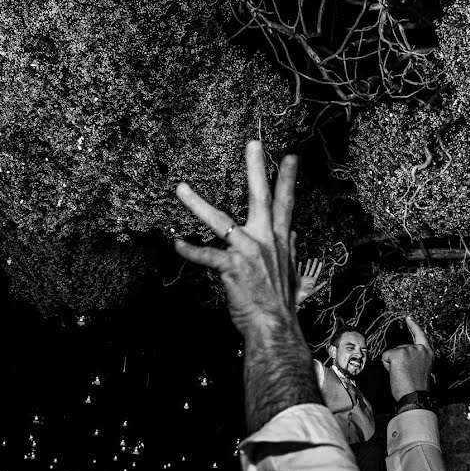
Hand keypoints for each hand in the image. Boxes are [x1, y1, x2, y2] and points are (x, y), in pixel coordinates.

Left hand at [174, 140, 298, 334]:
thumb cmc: (279, 303)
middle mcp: (266, 240)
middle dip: (257, 169)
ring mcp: (248, 251)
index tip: (291, 157)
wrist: (275, 327)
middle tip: (253, 143)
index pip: (286, 204)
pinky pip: (206, 255)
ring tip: (181, 187)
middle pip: (261, 198)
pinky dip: (190, 249)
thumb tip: (292, 233)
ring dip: (198, 204)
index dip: (288, 180)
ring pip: (220, 220)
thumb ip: (289, 249)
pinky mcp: (232, 267)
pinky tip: (177, 242)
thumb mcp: (290, 272)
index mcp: (280, 240)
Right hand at [295, 259, 325, 305]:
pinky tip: (300, 263)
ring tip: (310, 259)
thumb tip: (326, 281)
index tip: (321, 263)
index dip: (319, 268)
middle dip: (314, 264)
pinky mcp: (298, 278)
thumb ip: (319, 286)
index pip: (317, 273)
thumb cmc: (305, 294)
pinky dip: (299, 267)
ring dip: (308, 264)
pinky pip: (299, 271)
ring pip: (306, 269)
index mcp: (312, 281)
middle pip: (312, 270)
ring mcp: (303, 278)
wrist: (297, 296)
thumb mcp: (314, 290)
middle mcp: (308, 279)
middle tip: (316, 259)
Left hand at [381, 316, 433, 401]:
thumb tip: (404, 357)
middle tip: (406, 374)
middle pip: (400, 348)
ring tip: (402, 375)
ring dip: (392, 364)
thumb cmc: (417, 387)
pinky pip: (385, 357)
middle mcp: (419, 348)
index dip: (413, 326)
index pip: (420, 335)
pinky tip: (396, 373)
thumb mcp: (421, 368)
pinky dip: (386, 365)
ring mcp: (408, 349)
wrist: (415, 395)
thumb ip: (415, 359)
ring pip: (391, 353)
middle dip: (398, 360)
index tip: (408, 317)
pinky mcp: (397, 353)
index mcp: (427, 352)